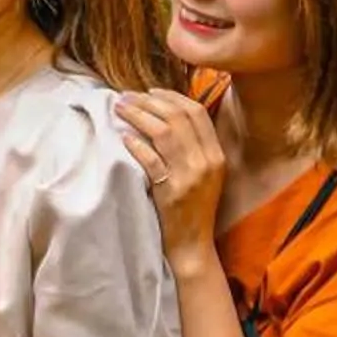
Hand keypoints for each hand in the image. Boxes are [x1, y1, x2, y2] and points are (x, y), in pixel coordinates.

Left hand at [115, 90, 227, 255]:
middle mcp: (206, 161)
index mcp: (216, 155)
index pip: (197, 112)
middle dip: (151, 101)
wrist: (193, 245)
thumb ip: (193, 148)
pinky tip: (124, 137)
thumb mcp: (203, 175)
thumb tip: (165, 116)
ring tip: (120, 108)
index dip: (172, 96)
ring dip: (139, 115)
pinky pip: (152, 160)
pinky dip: (137, 145)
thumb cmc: (193, 210)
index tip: (151, 91)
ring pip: (164, 132)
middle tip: (128, 96)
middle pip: (179, 117)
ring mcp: (190, 176)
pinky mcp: (172, 191)